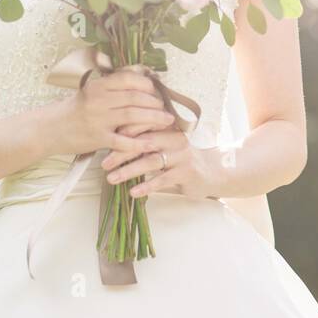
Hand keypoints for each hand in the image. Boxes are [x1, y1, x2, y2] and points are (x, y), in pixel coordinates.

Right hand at [51, 64, 175, 160]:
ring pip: (132, 116)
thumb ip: (111, 86)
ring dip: (154, 119)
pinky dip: (139, 143)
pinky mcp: (97, 139)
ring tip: (167, 121)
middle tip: (166, 108)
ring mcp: (98, 119)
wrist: (50, 129)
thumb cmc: (73, 109)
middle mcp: (98, 100)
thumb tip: (138, 76)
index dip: (146, 84)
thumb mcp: (89, 91)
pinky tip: (151, 144)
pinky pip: (122, 141)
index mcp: (98, 86)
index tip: (156, 91)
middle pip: (134, 98)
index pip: (128, 79)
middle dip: (155, 103)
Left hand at [100, 127, 217, 199]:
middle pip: (144, 142)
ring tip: (112, 178)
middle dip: (121, 152)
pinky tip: (133, 192)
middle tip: (104, 163)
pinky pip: (162, 180)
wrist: (213, 172)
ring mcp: (182, 155)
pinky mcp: (187, 173)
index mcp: (168, 128)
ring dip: (129, 170)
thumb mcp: (166, 146)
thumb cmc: (182, 158)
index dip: (124, 131)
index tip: (105, 140)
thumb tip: (114, 142)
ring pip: (151, 161)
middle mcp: (175, 138)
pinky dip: (146, 186)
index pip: (144, 124)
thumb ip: (146, 142)